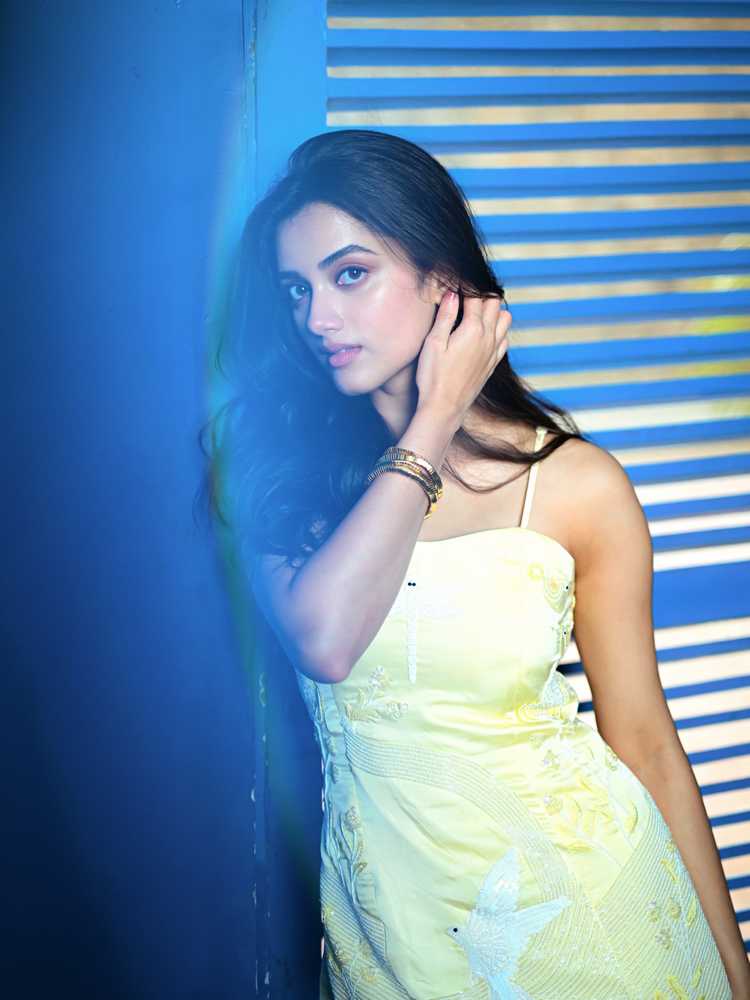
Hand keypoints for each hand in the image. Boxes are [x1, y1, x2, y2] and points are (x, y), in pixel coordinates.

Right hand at [415, 291, 510, 421]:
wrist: (444, 408)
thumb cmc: (433, 377)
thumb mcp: (433, 343)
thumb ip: (445, 316)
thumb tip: (453, 293)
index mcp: (473, 329)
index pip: (475, 296)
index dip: (464, 287)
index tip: (454, 285)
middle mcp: (488, 338)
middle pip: (495, 303)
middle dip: (481, 296)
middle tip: (463, 299)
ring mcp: (493, 351)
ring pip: (505, 319)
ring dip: (493, 312)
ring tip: (474, 314)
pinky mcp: (492, 364)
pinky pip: (504, 339)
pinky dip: (497, 330)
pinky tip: (483, 334)